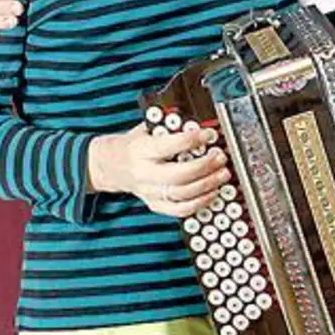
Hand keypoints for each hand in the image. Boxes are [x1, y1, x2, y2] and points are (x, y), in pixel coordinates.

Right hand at [88, 123, 231, 218]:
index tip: (209, 134)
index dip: (192, 140)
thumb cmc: (133, 145)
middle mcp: (144, 174)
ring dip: (207, 185)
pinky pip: (180, 210)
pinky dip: (199, 203)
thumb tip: (199, 123)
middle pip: (178, 175)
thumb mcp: (147, 128)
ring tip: (222, 174)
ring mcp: (149, 192)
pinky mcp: (155, 205)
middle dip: (204, 166)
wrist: (111, 166)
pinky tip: (212, 193)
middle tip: (220, 157)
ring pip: (182, 195)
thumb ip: (170, 127)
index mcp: (141, 150)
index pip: (168, 146)